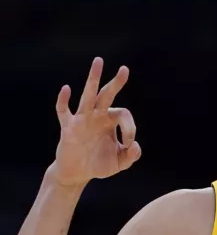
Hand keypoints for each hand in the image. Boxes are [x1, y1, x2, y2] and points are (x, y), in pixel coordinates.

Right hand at [52, 57, 140, 185]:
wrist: (77, 173)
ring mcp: (82, 120)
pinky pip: (63, 111)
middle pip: (107, 95)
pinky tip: (66, 89)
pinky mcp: (68, 127)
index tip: (129, 144)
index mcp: (110, 122)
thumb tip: (135, 145)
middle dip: (116, 83)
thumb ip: (131, 156)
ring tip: (99, 61)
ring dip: (93, 79)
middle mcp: (97, 116)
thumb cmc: (99, 164)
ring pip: (88, 96)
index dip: (130, 128)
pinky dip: (63, 100)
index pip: (124, 114)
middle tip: (125, 69)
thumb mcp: (119, 163)